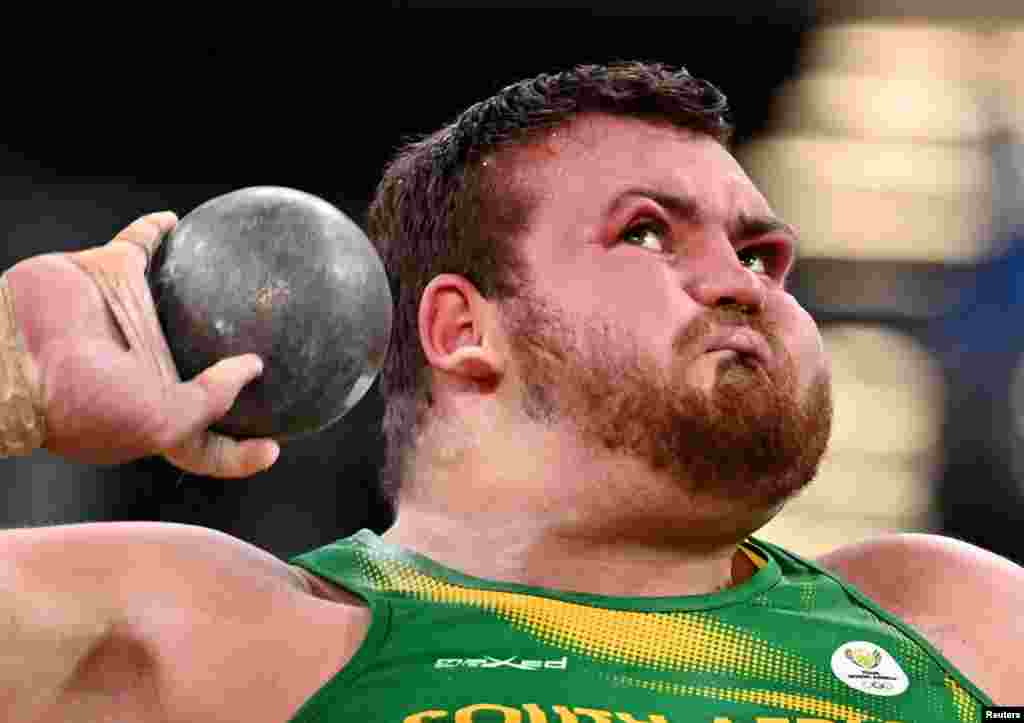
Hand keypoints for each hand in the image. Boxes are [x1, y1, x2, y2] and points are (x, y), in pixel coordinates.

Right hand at [5, 213, 279, 477]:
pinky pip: (141, 244)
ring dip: (206, 288)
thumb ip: (210, 402)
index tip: (275, 447)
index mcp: (156, 414)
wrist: (15, 353)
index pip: (206, 445)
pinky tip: (179, 220)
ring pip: (179, 299)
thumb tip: (251, 369)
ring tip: (247, 277)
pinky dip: (158, 230)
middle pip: (200, 366)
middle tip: (274, 348)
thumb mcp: (162, 422)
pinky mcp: (108, 275)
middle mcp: (145, 367)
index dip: (240, 454)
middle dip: (233, 362)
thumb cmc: (85, 401)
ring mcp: (127, 319)